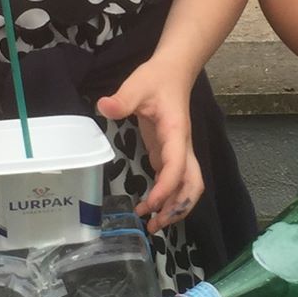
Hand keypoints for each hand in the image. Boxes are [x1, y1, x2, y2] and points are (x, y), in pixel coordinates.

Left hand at [97, 62, 201, 228]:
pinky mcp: (169, 153)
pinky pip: (174, 181)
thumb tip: (105, 107)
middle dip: (178, 207)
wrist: (173, 71)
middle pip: (192, 184)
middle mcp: (182, 147)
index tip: (151, 204)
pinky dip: (166, 198)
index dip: (166, 188)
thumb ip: (122, 99)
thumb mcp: (137, 85)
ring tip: (153, 224)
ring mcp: (178, 152)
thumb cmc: (157, 78)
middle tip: (155, 224)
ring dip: (175, 207)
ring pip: (188, 186)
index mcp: (176, 133)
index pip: (177, 166)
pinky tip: (149, 207)